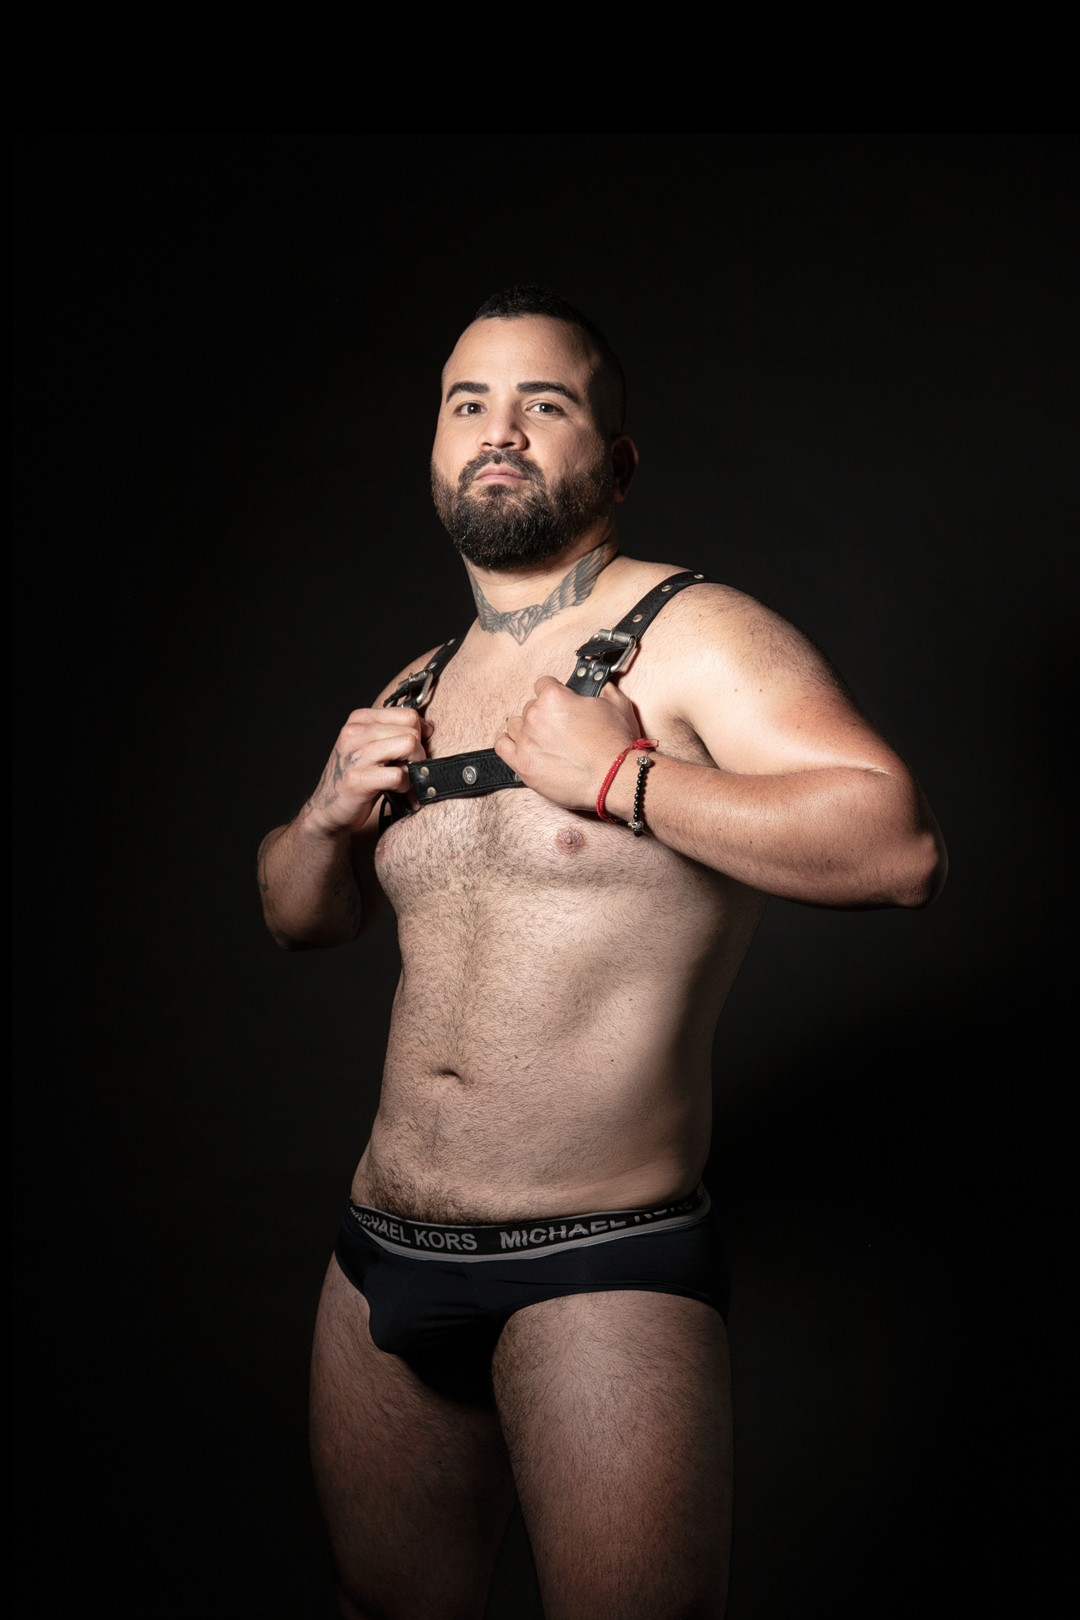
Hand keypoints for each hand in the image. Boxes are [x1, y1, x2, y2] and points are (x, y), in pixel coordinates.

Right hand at [305, 707, 429, 833]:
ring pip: (408, 746)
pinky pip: (399, 774)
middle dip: (419, 753)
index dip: (420, 734)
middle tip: (409, 768)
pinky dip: (405, 785)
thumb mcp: (370, 745)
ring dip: (414, 768)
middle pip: (411, 731)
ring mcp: (355, 755)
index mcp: (359, 719)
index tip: (414, 749)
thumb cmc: (357, 776)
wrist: (328, 808)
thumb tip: (427, 728)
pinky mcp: (358, 780)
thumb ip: (393, 732)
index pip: (408, 714)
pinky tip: (396, 790)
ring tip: (404, 778)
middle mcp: (354, 732)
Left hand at [494, 676, 642, 812]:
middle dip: (544, 714)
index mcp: (553, 696)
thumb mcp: (617, 703)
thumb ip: (602, 688)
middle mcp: (534, 715)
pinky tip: (521, 746)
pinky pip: (502, 746)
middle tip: (561, 728)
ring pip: (515, 725)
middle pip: (530, 706)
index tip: (562, 703)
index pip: (544, 684)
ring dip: (527, 729)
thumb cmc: (616, 743)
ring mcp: (525, 740)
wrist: (614, 777)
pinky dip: (509, 743)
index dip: (556, 692)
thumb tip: (599, 684)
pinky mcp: (522, 764)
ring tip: (544, 740)